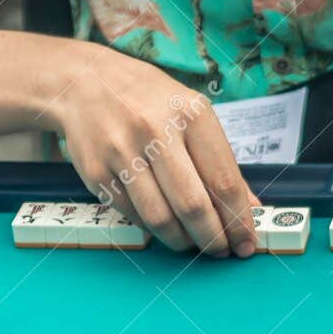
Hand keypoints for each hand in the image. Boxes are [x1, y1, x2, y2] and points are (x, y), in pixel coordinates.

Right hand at [54, 45, 257, 256]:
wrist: (84, 83)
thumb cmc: (147, 101)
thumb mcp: (191, 115)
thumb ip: (219, 161)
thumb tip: (248, 208)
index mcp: (190, 113)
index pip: (223, 180)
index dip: (238, 220)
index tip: (245, 243)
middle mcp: (156, 130)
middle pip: (192, 205)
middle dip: (212, 238)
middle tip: (219, 250)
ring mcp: (122, 152)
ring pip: (160, 219)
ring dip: (181, 240)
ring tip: (191, 241)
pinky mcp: (97, 173)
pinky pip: (133, 215)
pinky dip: (151, 227)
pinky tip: (161, 222)